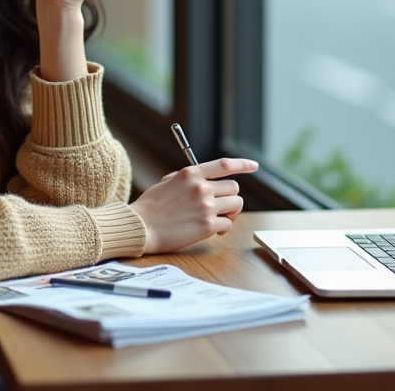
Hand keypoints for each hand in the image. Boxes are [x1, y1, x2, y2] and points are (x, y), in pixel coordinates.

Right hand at [128, 158, 258, 253]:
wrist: (140, 227)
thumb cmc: (150, 207)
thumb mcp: (167, 182)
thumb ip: (187, 179)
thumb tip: (204, 180)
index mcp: (190, 173)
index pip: (224, 164)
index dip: (243, 164)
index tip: (254, 166)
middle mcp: (201, 187)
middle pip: (234, 188)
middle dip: (229, 197)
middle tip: (220, 207)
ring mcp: (206, 206)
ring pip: (236, 205)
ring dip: (229, 212)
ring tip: (217, 218)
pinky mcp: (207, 226)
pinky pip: (228, 224)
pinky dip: (223, 228)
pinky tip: (212, 230)